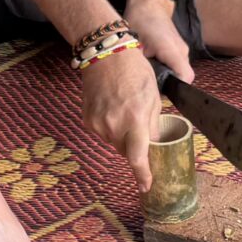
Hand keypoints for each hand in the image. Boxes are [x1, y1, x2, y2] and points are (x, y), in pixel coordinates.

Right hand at [79, 47, 164, 192]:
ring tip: (123, 110)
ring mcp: (98, 124)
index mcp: (135, 119)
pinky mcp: (88, 120)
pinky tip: (111, 108)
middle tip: (138, 127)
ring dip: (121, 135)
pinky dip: (109, 127)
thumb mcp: (153, 96)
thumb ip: (153, 124)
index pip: (138, 157)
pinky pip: (102, 133)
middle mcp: (115, 125)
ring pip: (114, 142)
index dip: (143, 174)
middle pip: (126, 151)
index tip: (146, 186)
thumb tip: (153, 144)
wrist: (105, 55)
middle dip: (134, 146)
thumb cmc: (135, 71)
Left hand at [125, 0, 194, 82]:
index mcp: (172, 50)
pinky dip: (167, 67)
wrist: (148, 3)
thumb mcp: (134, 45)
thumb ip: (143, 66)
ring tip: (150, 71)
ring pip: (179, 70)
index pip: (185, 78)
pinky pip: (176, 64)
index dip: (175, 89)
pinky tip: (153, 64)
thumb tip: (144, 83)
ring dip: (167, 74)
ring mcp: (182, 49)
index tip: (159, 91)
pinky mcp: (179, 47)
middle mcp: (182, 51)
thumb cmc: (139, 21)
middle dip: (168, 84)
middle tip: (150, 83)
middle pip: (182, 77)